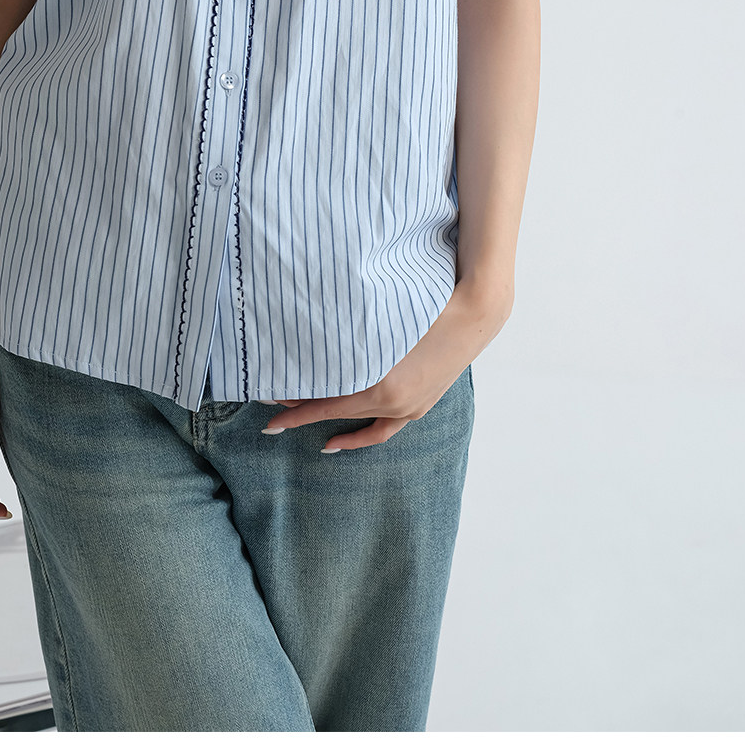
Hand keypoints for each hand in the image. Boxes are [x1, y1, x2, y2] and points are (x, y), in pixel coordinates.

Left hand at [259, 279, 509, 451]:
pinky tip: (339, 439)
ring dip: (327, 421)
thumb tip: (313, 339)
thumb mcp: (383, 320)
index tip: (267, 404)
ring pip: (358, 421)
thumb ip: (350, 336)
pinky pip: (384, 429)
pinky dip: (360, 436)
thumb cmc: (430, 304)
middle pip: (336, 410)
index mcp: (383, 385)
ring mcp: (410, 408)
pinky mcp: (420, 405)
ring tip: (297, 421)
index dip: (295, 405)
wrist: (478, 309)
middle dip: (302, 406)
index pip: (326, 402)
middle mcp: (395, 403)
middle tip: (272, 403)